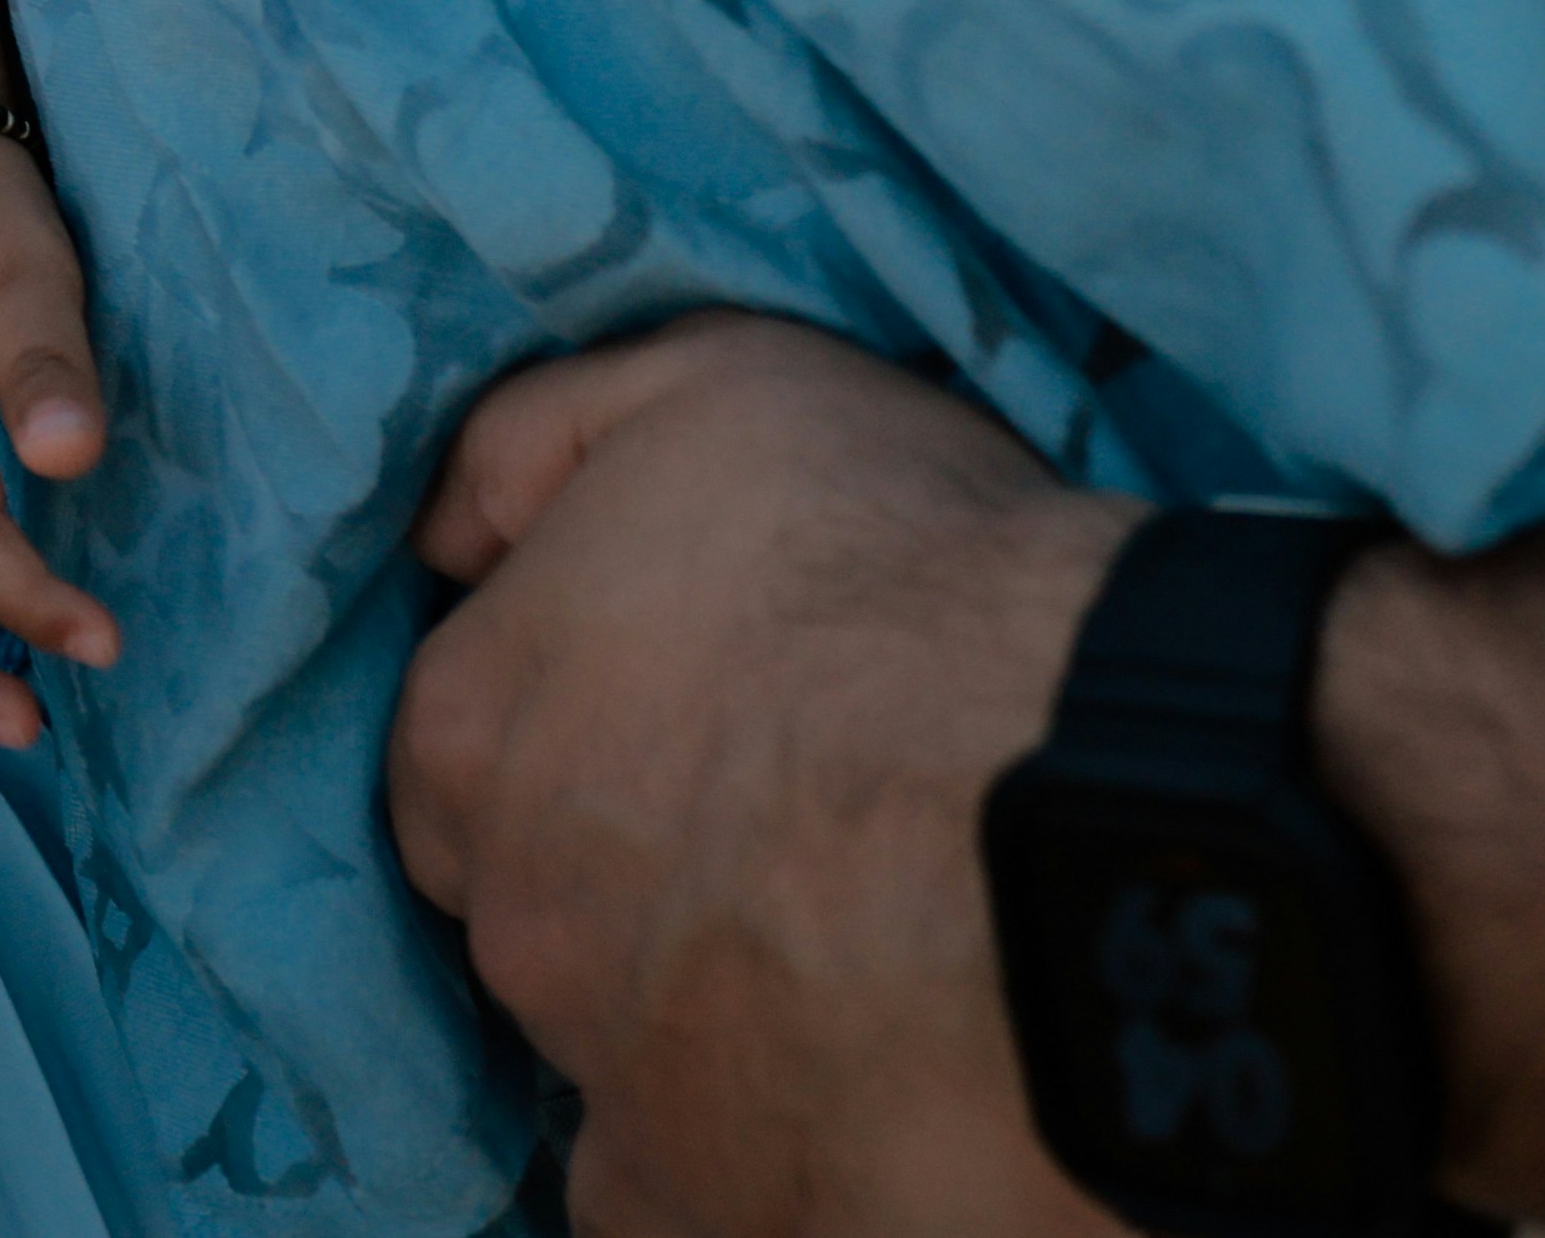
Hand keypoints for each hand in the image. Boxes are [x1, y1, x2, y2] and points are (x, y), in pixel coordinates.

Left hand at [386, 316, 1133, 1237]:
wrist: (1101, 790)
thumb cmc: (907, 564)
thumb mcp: (712, 388)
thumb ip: (539, 449)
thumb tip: (443, 535)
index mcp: (469, 734)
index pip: (464, 751)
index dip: (583, 730)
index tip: (706, 721)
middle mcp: (512, 922)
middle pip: (541, 907)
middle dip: (636, 878)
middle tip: (796, 840)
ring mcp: (617, 1083)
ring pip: (620, 1056)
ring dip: (705, 1018)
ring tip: (862, 968)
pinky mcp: (726, 1209)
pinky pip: (692, 1197)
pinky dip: (761, 1154)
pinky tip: (856, 1094)